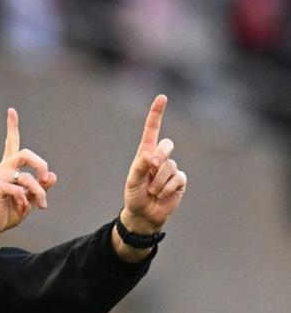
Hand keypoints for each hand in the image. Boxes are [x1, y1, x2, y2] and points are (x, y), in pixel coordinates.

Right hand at [0, 108, 57, 243]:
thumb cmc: (7, 213)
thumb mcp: (30, 199)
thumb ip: (40, 187)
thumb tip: (52, 176)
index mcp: (8, 168)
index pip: (10, 143)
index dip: (11, 127)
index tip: (11, 111)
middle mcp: (1, 168)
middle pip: (25, 153)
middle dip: (40, 164)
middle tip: (46, 179)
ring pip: (27, 177)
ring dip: (38, 192)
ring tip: (40, 205)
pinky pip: (19, 190)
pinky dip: (26, 201)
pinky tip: (22, 208)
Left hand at [123, 95, 186, 233]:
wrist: (144, 214)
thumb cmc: (135, 196)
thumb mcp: (133, 182)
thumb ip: (139, 168)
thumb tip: (149, 155)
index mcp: (146, 153)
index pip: (152, 130)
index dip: (157, 114)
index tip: (162, 97)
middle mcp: (160, 158)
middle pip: (167, 144)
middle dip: (160, 156)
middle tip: (151, 168)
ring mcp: (171, 168)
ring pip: (170, 166)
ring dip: (158, 182)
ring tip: (152, 191)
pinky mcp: (180, 181)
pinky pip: (178, 179)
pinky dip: (167, 189)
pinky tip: (161, 195)